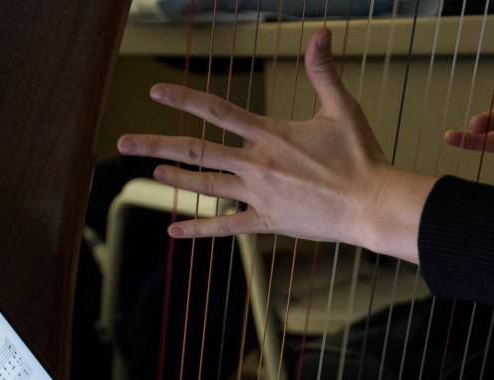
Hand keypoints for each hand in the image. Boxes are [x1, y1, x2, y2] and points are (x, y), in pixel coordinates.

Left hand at [118, 29, 434, 263]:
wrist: (370, 204)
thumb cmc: (360, 157)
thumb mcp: (342, 108)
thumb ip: (323, 71)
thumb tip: (321, 32)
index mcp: (269, 134)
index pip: (216, 111)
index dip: (184, 99)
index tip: (155, 92)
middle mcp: (256, 164)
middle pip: (196, 152)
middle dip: (156, 146)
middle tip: (124, 144)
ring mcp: (258, 196)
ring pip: (206, 186)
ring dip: (176, 179)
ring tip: (152, 174)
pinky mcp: (268, 222)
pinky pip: (226, 228)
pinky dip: (199, 230)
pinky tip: (175, 232)